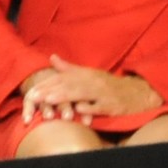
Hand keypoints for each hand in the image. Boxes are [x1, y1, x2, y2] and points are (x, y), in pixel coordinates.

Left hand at [17, 63, 153, 122]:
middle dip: (49, 91)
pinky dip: (89, 108)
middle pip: (68, 85)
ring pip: (82, 95)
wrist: (137, 92)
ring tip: (49, 101)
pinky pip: (100, 107)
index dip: (45, 84)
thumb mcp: (89, 74)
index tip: (30, 91)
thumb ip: (69, 68)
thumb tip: (51, 57)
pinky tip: (78, 110)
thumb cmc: (109, 84)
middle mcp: (93, 82)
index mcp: (85, 74)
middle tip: (32, 97)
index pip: (62, 78)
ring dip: (65, 97)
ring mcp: (103, 94)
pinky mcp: (113, 105)